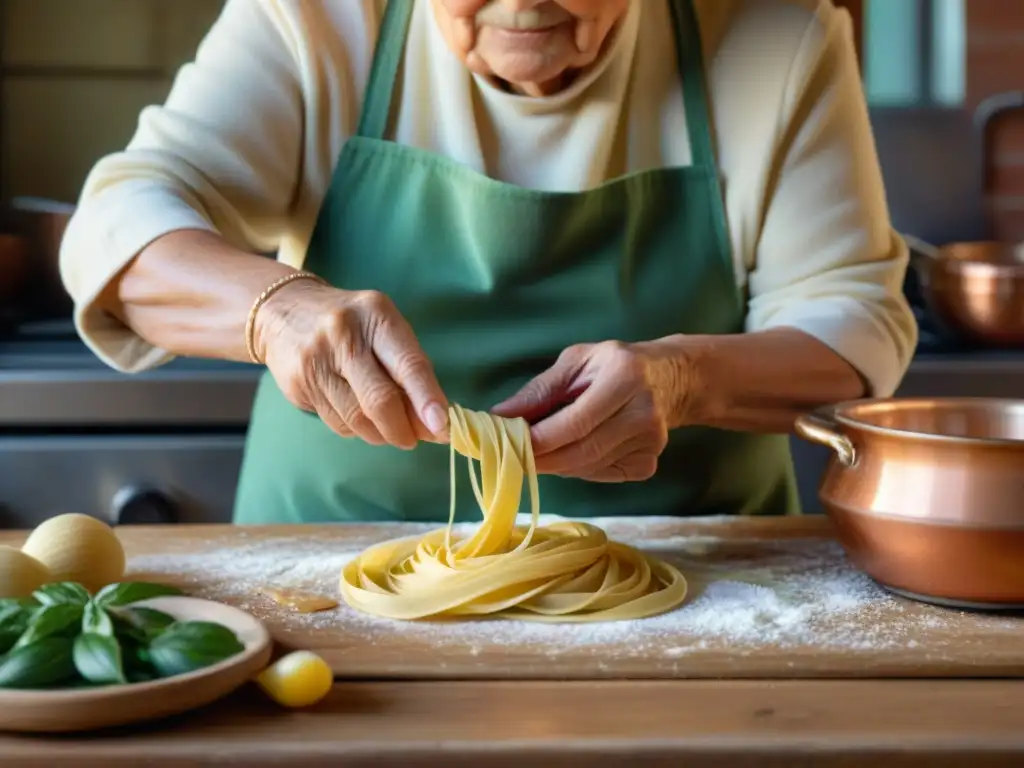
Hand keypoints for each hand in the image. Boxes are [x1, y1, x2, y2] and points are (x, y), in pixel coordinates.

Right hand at [255, 280, 448, 448]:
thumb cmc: (352, 324)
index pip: (408, 363)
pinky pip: (337, 423)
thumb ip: (410, 371)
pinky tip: (359, 416)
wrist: (285, 310)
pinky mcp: (297, 384)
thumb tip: (434, 423)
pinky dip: (356, 429)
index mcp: (376, 314)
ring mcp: (316, 360)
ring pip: (357, 419)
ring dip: (381, 434)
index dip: (427, 399)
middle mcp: (344, 335)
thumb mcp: (384, 330)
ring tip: (389, 429)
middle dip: (403, 429)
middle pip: (380, 400)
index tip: (442, 427)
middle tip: (415, 440)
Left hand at [492, 339, 690, 481]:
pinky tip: (575, 451)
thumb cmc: (613, 364)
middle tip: (514, 458)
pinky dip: (579, 468)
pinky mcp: (649, 463)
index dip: (541, 440)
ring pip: (589, 466)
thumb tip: (500, 416)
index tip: (510, 445)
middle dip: (543, 459)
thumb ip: (539, 391)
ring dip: (557, 464)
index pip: (576, 422)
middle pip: (582, 450)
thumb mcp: (576, 362)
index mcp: (624, 377)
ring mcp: (651, 442)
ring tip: (541, 451)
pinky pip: (601, 474)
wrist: (670, 379)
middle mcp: (643, 412)